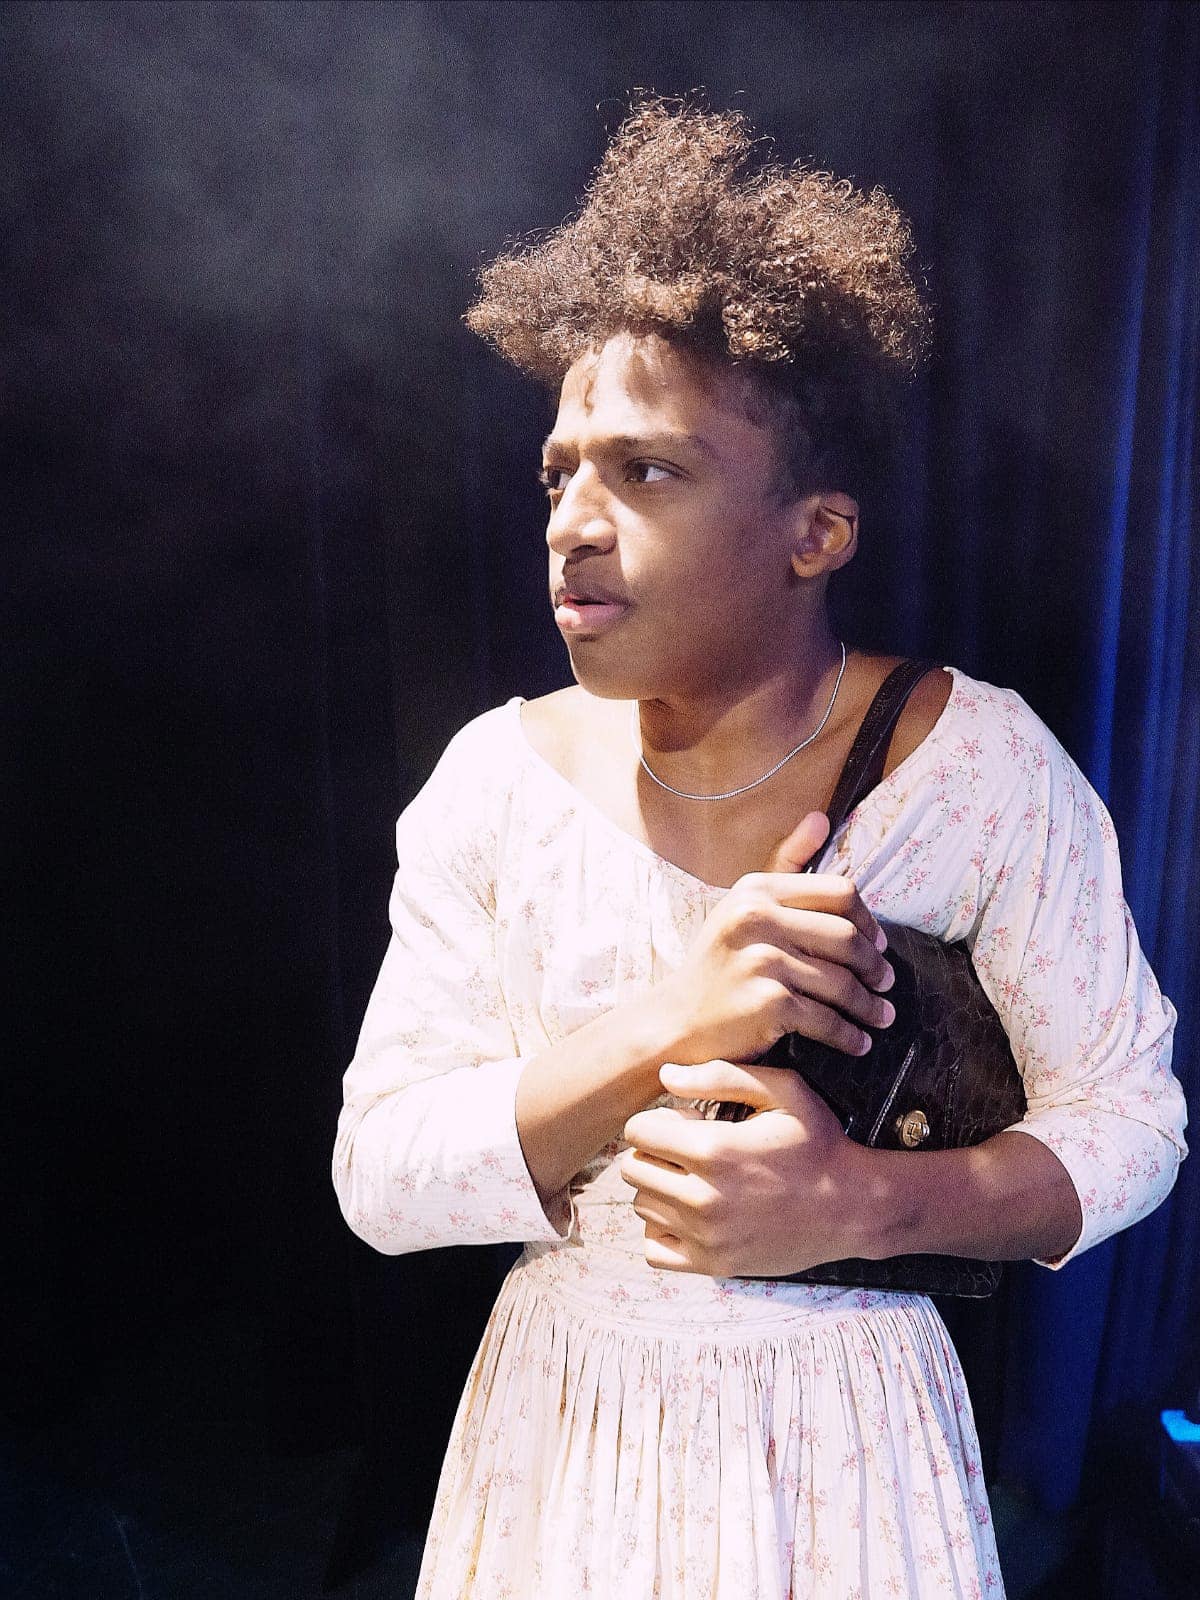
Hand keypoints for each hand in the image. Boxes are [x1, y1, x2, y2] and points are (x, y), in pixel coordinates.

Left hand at [619, 1058, 873, 1275]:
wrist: (854, 1206)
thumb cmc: (819, 1142)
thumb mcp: (784, 1091)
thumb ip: (722, 1076)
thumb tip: (665, 1074)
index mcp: (714, 1150)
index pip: (638, 1131)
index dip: (657, 1120)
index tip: (687, 1122)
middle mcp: (703, 1198)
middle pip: (633, 1168)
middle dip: (654, 1152)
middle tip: (688, 1150)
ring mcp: (706, 1237)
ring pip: (642, 1206)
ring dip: (659, 1189)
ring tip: (695, 1179)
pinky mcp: (713, 1265)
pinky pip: (654, 1250)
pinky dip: (663, 1231)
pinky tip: (690, 1214)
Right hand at [653, 811, 895, 1066]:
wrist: (676, 1022)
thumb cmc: (719, 964)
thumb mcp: (743, 906)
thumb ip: (784, 865)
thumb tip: (820, 817)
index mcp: (756, 889)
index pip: (839, 893)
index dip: (868, 921)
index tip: (878, 944)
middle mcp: (756, 918)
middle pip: (847, 938)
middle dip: (875, 967)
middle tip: (886, 983)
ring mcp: (761, 960)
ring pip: (842, 983)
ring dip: (869, 1006)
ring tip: (881, 1016)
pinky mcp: (767, 1002)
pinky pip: (827, 1019)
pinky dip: (849, 1036)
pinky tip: (858, 1042)